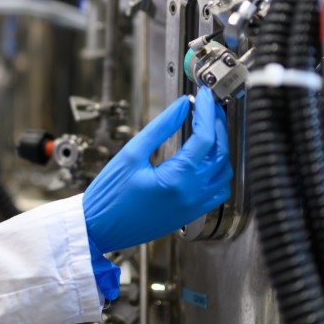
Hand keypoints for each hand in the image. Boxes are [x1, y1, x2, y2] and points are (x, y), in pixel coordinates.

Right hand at [83, 87, 230, 254]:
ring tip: (208, 128)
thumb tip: (181, 106)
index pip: (205, 137)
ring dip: (221, 148)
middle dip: (216, 124)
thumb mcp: (131, 154)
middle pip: (220, 152)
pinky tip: (207, 160)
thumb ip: (161, 127)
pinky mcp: (190, 214)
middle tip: (207, 106)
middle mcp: (191, 194)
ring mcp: (194, 206)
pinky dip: (219, 172)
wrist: (99, 228)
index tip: (203, 95)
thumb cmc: (109, 195)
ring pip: (224, 173)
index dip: (206, 111)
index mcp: (177, 178)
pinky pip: (218, 192)